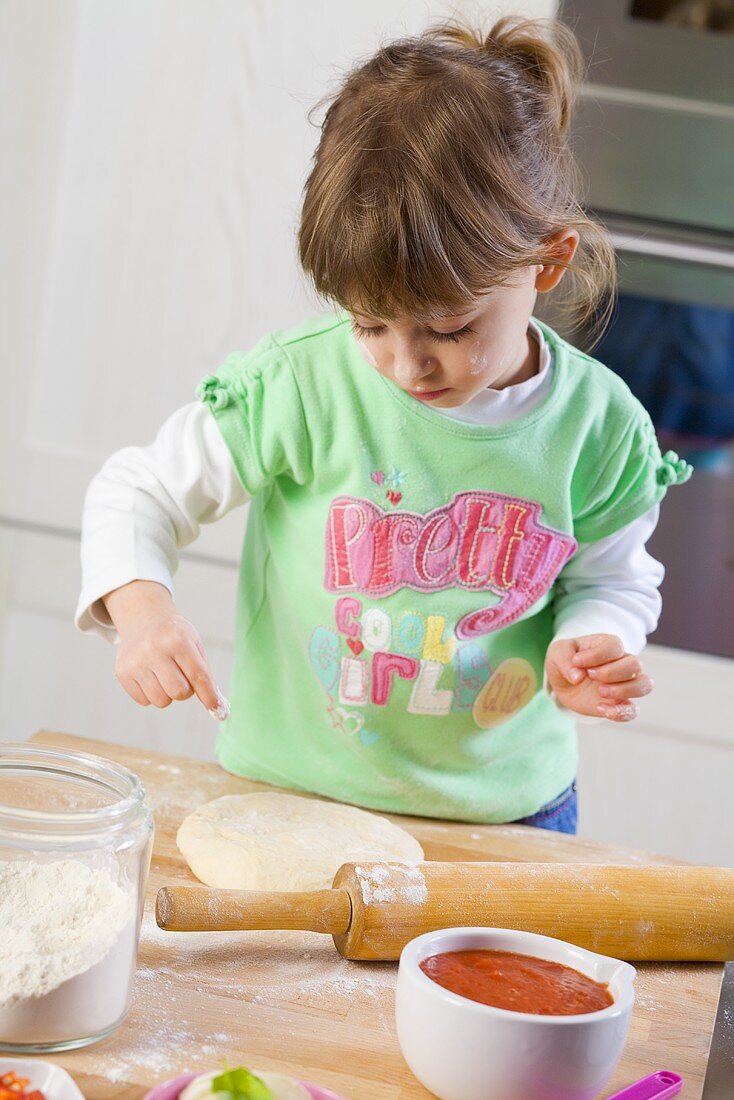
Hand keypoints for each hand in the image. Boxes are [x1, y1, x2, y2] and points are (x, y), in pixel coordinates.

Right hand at [103, 580, 228, 718]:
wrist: (143, 619)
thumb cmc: (175, 636)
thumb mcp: (194, 644)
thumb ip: (205, 674)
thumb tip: (218, 707)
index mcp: (178, 640)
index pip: (198, 676)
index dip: (209, 696)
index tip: (219, 712)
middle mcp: (154, 650)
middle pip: (179, 693)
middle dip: (186, 691)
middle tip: (182, 677)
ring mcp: (136, 662)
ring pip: (161, 700)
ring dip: (168, 694)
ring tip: (165, 674)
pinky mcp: (123, 672)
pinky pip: (144, 701)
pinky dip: (151, 693)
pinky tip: (150, 675)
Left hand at [545, 633, 652, 721]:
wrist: (563, 682)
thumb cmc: (565, 661)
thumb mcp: (557, 652)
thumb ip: (564, 658)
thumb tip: (577, 676)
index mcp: (608, 645)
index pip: (615, 646)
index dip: (597, 655)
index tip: (577, 661)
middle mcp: (622, 663)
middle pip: (635, 664)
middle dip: (612, 672)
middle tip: (590, 676)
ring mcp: (624, 684)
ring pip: (644, 685)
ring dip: (624, 690)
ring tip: (601, 692)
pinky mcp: (619, 704)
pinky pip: (633, 710)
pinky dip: (621, 713)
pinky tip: (601, 709)